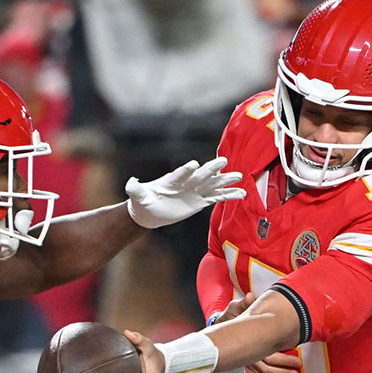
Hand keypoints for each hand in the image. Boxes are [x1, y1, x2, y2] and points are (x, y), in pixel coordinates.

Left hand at [126, 157, 244, 228]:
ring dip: (225, 180)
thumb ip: (135, 189)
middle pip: (200, 175)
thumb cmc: (143, 202)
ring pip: (213, 184)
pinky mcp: (200, 201)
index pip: (180, 174)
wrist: (150, 211)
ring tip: (240, 176)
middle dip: (211, 169)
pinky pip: (217, 197)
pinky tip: (241, 193)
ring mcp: (195, 191)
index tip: (194, 165)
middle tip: (223, 161)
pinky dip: (228, 195)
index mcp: (171, 181)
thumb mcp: (137, 196)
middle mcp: (186, 183)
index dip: (186, 170)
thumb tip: (129, 183)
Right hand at [212, 292, 302, 372]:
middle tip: (298, 365)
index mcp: (247, 340)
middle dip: (283, 366)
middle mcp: (247, 353)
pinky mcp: (251, 361)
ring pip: (265, 371)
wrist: (220, 329)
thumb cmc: (230, 317)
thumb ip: (243, 304)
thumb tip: (251, 296)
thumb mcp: (234, 309)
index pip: (264, 350)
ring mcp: (248, 359)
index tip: (296, 351)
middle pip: (266, 364)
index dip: (280, 356)